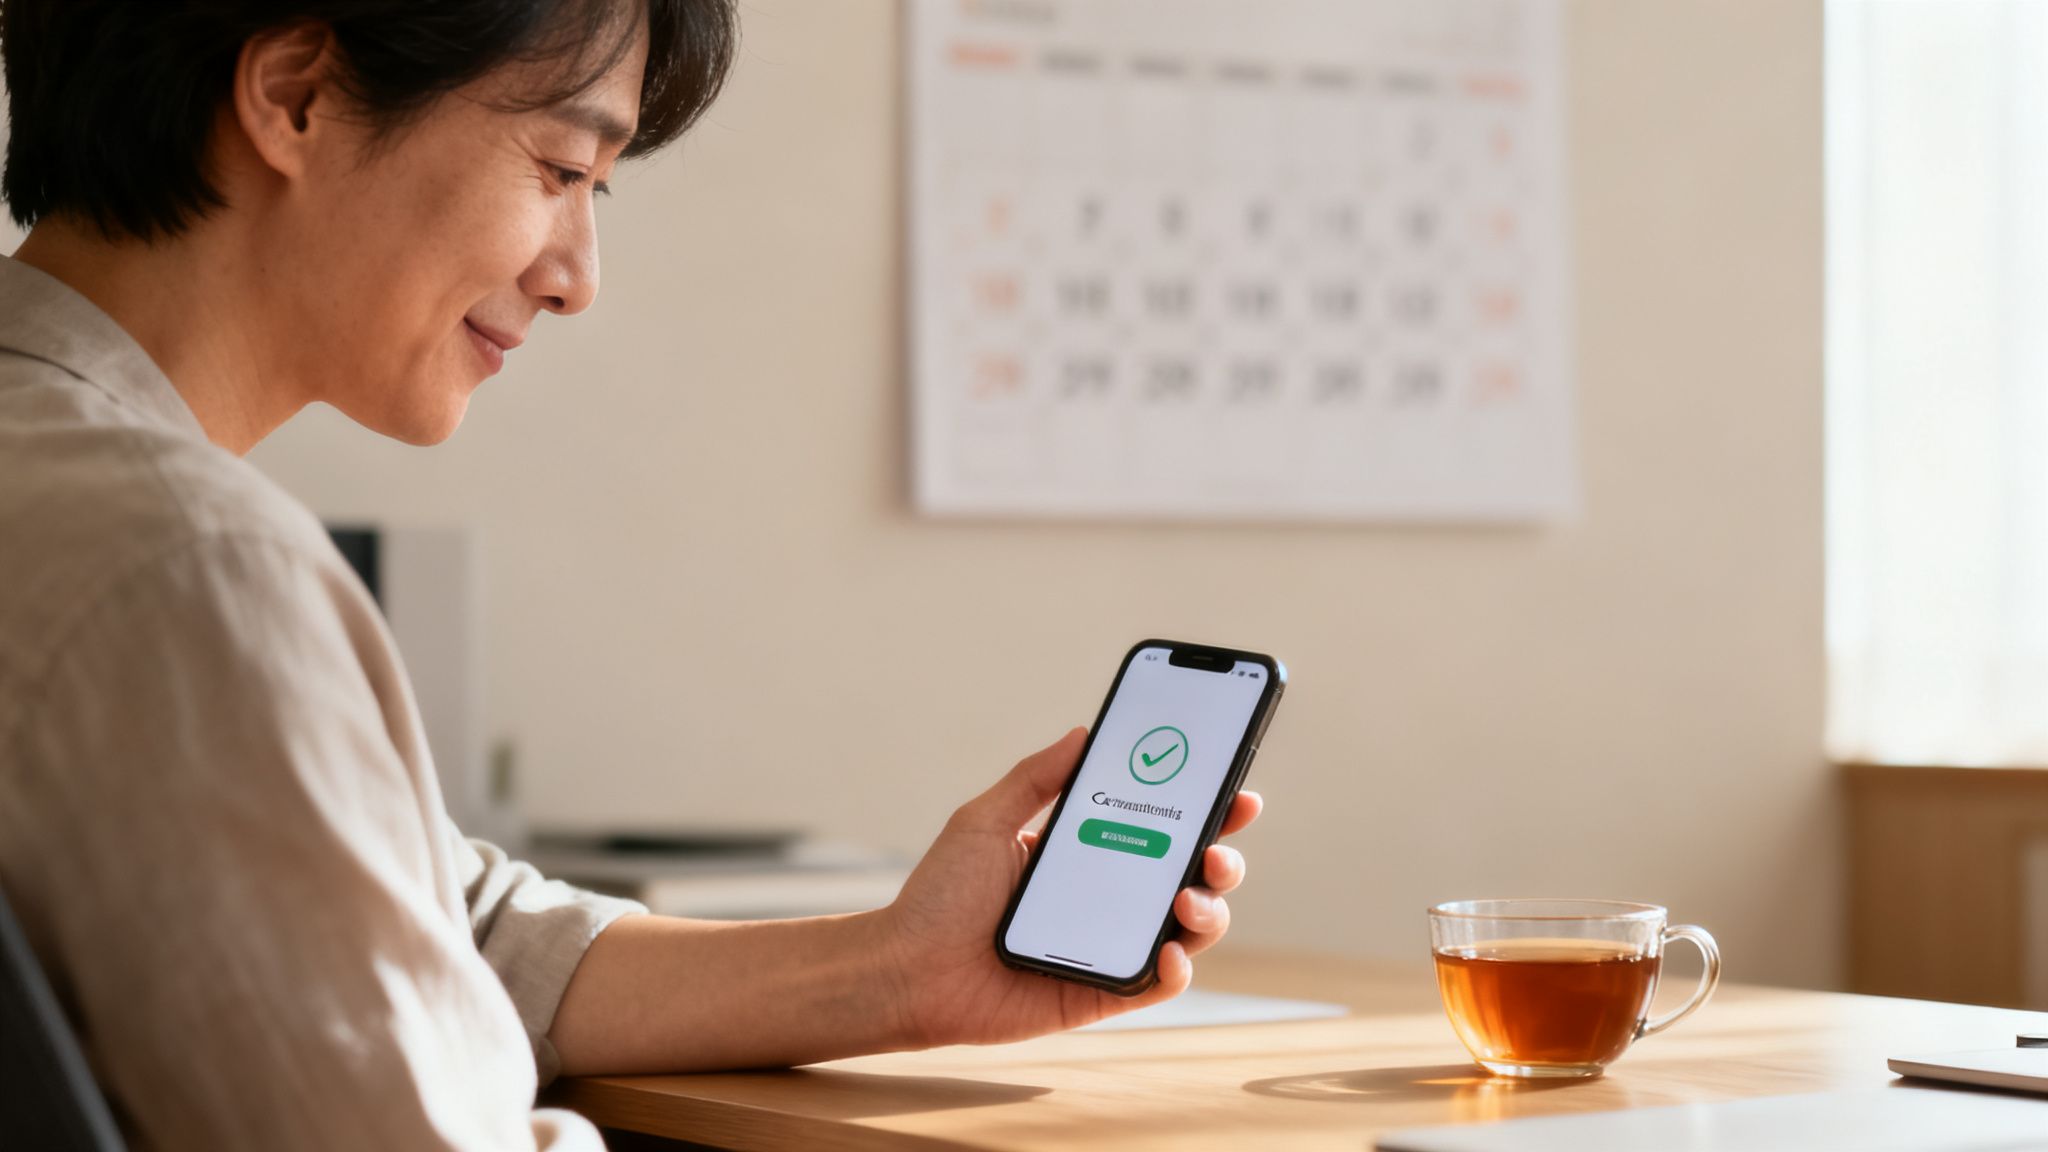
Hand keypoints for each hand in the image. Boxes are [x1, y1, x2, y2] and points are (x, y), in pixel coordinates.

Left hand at [878, 728, 1262, 1048]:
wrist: (905, 970)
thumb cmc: (939, 897)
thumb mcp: (984, 821)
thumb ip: (1035, 779)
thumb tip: (1083, 731)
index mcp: (1087, 853)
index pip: (1160, 827)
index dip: (1206, 811)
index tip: (1236, 792)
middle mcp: (1108, 899)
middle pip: (1190, 876)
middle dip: (1221, 858)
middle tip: (1217, 847)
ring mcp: (1110, 947)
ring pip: (1189, 929)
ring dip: (1209, 910)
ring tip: (1188, 897)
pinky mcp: (1102, 994)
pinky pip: (1157, 983)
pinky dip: (1177, 968)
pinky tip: (1168, 951)